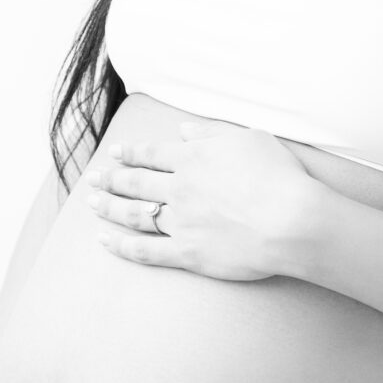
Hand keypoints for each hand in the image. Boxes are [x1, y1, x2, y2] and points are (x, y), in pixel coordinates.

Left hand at [84, 119, 329, 281]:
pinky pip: (146, 250)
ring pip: (133, 212)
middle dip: (111, 178)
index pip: (152, 153)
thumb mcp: (248, 139)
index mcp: (194, 158)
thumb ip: (211, 133)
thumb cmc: (279, 176)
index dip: (131, 152)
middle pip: (136, 181)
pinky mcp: (187, 253)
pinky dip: (121, 246)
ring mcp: (180, 221)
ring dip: (109, 206)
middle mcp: (180, 187)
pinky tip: (104, 240)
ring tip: (92, 202)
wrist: (291, 220)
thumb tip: (183, 129)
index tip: (115, 152)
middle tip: (94, 178)